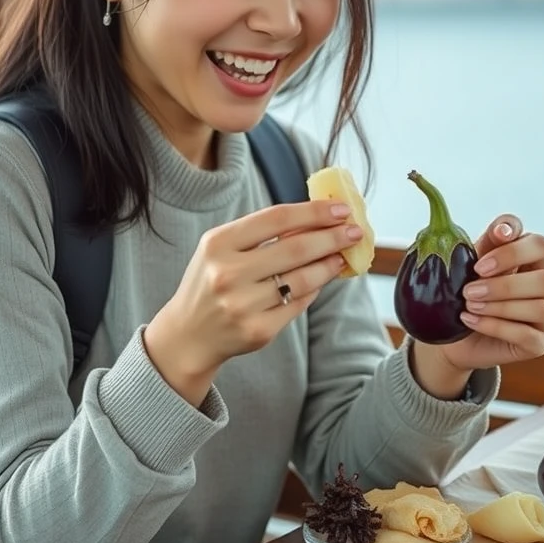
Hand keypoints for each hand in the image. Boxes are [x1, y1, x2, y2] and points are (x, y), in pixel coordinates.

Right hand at [143, 200, 361, 404]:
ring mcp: (242, 305)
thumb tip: (318, 218)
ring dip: (330, 263)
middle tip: (355, 230)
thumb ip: (261, 233)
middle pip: (295, 248)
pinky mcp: (257, 331)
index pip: (276, 218)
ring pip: (302, 279)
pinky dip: (314, 288)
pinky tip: (322, 277)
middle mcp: (228, 273)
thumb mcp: (222, 248)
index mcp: (218, 243)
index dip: (314, 212)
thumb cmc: (212, 279)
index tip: (341, 209)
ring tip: (343, 254)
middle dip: (332, 237)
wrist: (188, 334)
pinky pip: (298, 304)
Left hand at [436, 214, 543, 373]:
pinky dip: (494, 326)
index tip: (479, 264)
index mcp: (534, 260)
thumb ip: (490, 242)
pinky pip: (526, 335)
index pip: (540, 245)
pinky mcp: (538, 344)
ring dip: (498, 307)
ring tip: (469, 305)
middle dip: (503, 285)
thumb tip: (503, 230)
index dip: (512, 251)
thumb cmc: (467, 289)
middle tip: (469, 290)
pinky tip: (471, 320)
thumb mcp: (473, 261)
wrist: (453, 331)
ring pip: (539, 308)